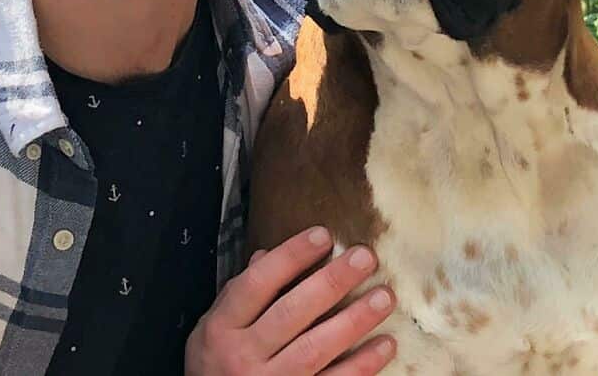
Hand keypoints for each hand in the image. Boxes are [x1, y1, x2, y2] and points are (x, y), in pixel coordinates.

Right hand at [185, 226, 395, 374]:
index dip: (291, 255)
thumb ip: (239, 294)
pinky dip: (362, 366)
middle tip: (364, 257)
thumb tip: (266, 254)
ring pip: (316, 348)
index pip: (258, 282)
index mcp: (222, 328)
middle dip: (332, 282)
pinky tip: (385, 344)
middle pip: (292, 312)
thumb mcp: (212, 329)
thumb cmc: (213, 369)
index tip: (322, 234)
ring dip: (355, 321)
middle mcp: (243, 357)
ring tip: (384, 296)